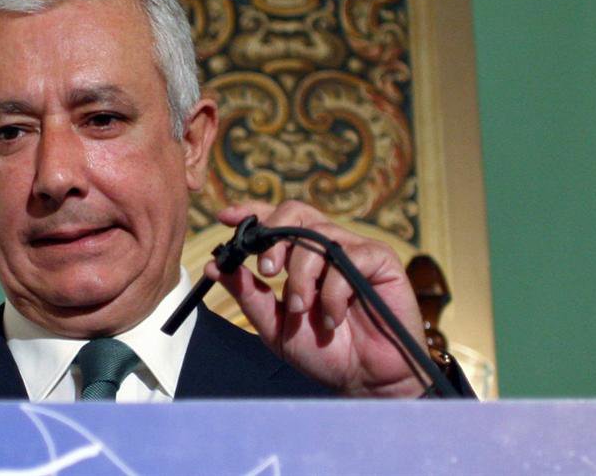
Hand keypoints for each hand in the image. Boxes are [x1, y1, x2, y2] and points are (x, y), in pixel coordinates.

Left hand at [209, 201, 424, 397]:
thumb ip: (248, 294)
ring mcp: (354, 252)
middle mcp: (326, 249)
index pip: (275, 221)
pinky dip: (334, 290)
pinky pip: (351, 257)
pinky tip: (332, 317)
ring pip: (319, 236)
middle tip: (267, 271)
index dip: (253, 213)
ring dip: (302, 276)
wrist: (363, 381)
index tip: (226, 218)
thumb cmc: (323, 353)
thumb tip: (214, 265)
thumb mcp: (274, 326)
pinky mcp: (381, 260)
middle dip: (275, 238)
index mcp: (299, 259)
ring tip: (302, 309)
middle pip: (296, 214)